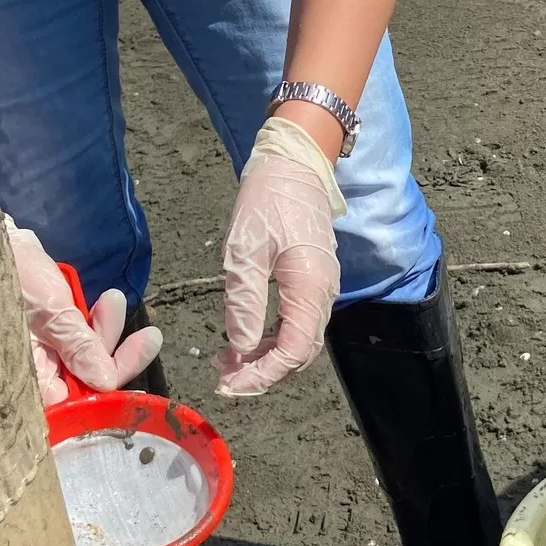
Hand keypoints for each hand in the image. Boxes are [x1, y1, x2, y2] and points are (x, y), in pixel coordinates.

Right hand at [5, 222, 161, 405]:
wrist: (0, 242)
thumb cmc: (14, 276)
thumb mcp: (51, 313)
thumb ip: (78, 348)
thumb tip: (107, 383)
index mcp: (24, 378)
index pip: (68, 407)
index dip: (102, 399)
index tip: (133, 388)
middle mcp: (34, 372)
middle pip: (86, 385)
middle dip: (117, 359)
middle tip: (150, 339)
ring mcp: (45, 352)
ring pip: (91, 358)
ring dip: (110, 331)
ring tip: (112, 299)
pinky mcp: (54, 333)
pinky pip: (86, 337)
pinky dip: (101, 322)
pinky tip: (108, 300)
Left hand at [215, 115, 345, 396]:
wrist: (295, 162)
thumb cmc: (268, 199)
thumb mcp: (245, 250)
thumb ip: (244, 302)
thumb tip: (239, 350)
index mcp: (310, 287)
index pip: (292, 351)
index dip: (262, 375)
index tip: (228, 384)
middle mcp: (323, 293)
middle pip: (299, 353)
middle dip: (263, 373)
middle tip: (223, 377)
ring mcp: (322, 287)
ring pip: (299, 340)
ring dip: (266, 357)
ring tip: (227, 361)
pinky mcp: (314, 280)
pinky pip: (298, 322)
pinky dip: (272, 339)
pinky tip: (245, 337)